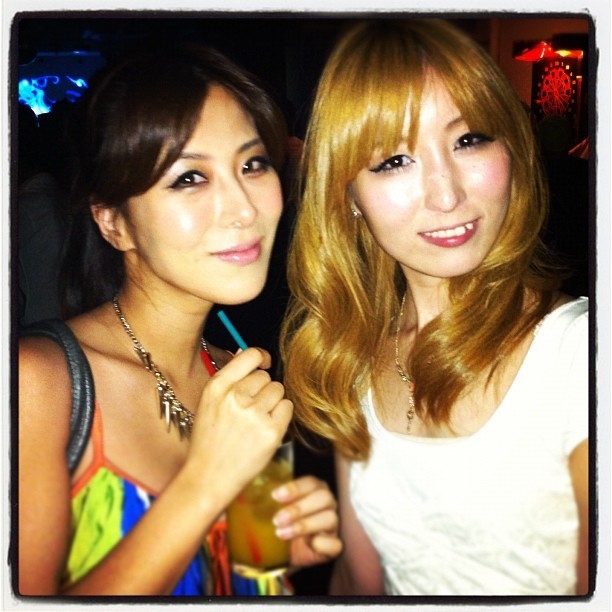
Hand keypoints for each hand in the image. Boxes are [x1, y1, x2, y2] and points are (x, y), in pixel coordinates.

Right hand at [187, 348, 292, 503]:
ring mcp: (254, 414)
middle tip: (251, 410)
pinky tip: (266, 428)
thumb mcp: (209, 403)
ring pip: (279, 390)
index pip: (250, 355)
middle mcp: (236, 397)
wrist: (208, 477)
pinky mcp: (271, 432)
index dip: (261, 357)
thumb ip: (229, 378)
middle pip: (266, 376)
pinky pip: (288, 407)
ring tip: (257, 420)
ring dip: (273, 402)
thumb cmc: (209, 441)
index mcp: (217, 386)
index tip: (264, 364)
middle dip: (262, 390)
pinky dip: (281, 416)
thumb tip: (247, 353)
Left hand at [272, 476, 341, 567]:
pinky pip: (336, 544)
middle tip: (277, 519)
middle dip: (299, 508)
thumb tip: (246, 488)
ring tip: (282, 534)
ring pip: (330, 518)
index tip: (275, 496)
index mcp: (314, 490)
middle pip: (323, 497)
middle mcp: (326, 504)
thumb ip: (266, 497)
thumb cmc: (279, 524)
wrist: (283, 553)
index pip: (311, 482)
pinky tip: (310, 544)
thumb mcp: (272, 508)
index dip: (295, 488)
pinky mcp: (334, 546)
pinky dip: (323, 544)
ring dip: (305, 525)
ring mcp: (332, 524)